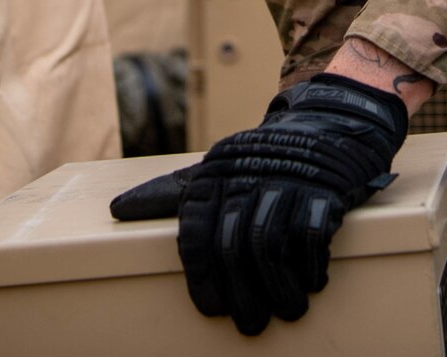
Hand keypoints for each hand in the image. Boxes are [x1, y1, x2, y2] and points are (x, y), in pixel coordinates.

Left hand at [112, 73, 407, 335]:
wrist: (328, 122)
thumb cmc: (263, 158)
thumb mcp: (216, 168)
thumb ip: (172, 193)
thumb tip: (118, 208)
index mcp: (215, 176)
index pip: (196, 232)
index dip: (201, 277)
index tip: (212, 308)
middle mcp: (245, 178)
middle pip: (232, 246)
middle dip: (241, 292)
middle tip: (250, 323)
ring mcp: (285, 182)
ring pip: (269, 244)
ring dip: (278, 286)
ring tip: (286, 309)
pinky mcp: (323, 188)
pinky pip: (311, 233)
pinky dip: (311, 265)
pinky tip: (312, 282)